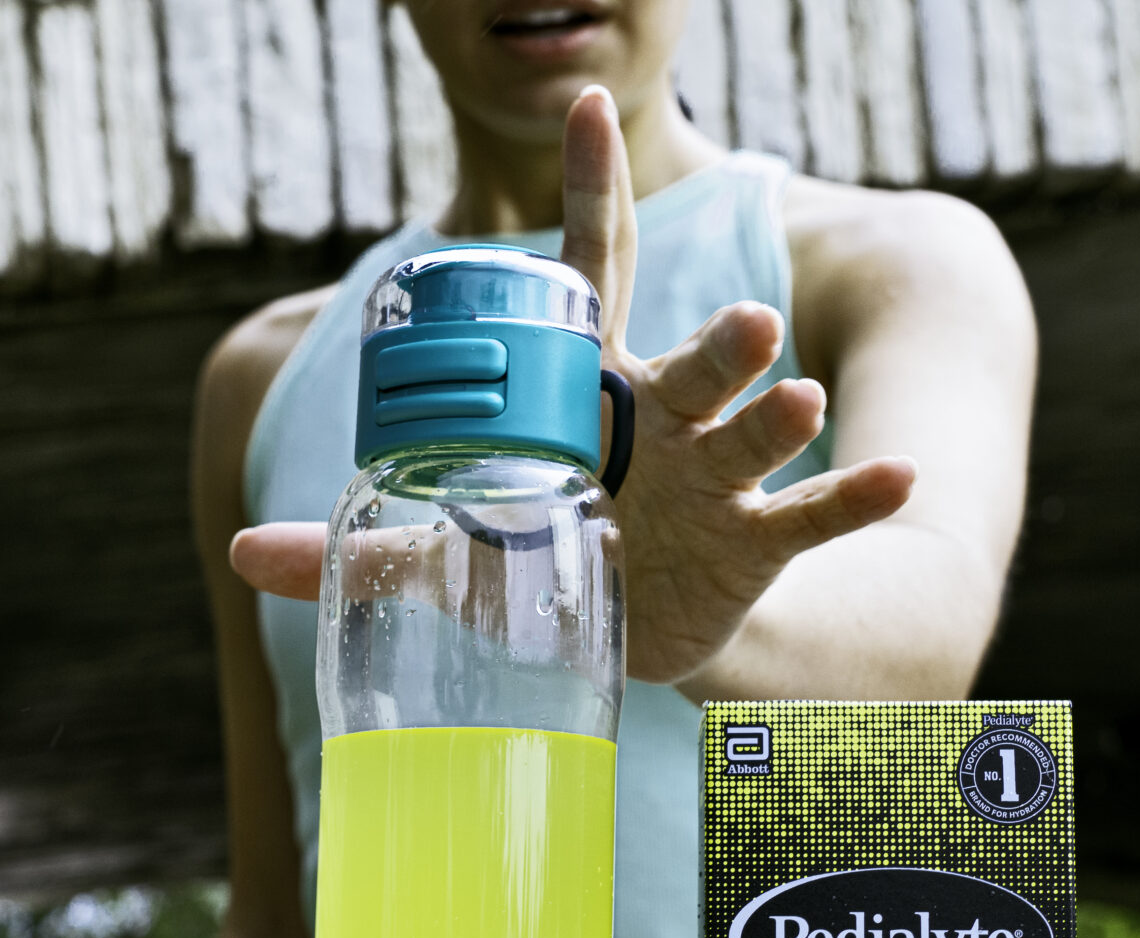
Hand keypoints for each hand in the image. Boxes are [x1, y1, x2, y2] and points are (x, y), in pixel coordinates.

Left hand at [229, 86, 916, 685]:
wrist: (624, 633)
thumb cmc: (545, 558)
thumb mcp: (453, 556)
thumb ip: (368, 546)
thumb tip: (245, 554)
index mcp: (587, 395)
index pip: (589, 277)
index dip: (589, 195)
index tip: (583, 104)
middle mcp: (661, 417)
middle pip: (689, 360)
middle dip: (717, 341)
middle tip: (742, 321)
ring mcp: (714, 474)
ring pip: (753, 424)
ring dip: (776, 409)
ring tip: (794, 392)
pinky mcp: (754, 540)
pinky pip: (812, 512)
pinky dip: (853, 494)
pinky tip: (894, 477)